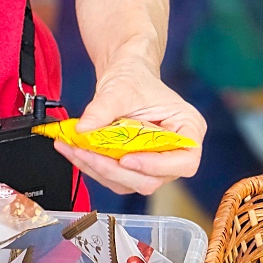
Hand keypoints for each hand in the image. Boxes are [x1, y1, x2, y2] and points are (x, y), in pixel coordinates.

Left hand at [59, 58, 205, 195]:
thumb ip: (102, 109)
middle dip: (115, 169)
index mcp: (189, 130)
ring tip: (73, 149)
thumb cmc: (134, 80)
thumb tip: (82, 129)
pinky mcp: (136, 170)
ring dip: (99, 171)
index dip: (157, 166)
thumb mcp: (119, 89)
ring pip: (131, 184)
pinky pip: (116, 179)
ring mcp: (156, 165)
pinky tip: (76, 152)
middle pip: (153, 179)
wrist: (125, 78)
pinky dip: (94, 168)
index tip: (126, 159)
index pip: (185, 162)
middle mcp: (177, 153)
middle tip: (85, 151)